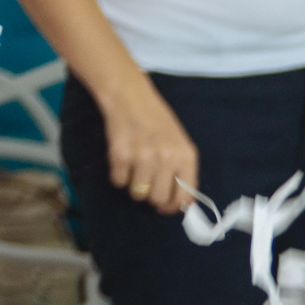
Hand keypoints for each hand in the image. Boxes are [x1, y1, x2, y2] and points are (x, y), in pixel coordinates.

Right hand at [99, 77, 197, 215]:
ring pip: (138, 194)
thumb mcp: (179, 144)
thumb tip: (182, 206)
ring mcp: (143, 156)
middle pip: (158, 199)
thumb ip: (182, 172)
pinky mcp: (121, 155)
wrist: (130, 97)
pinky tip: (123, 158)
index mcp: (186, 156)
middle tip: (145, 181)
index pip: (184, 197)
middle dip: (150, 196)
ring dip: (133, 186)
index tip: (163, 207)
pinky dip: (118, 175)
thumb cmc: (157, 122)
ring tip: (134, 167)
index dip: (172, 208)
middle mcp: (167, 158)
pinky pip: (118, 182)